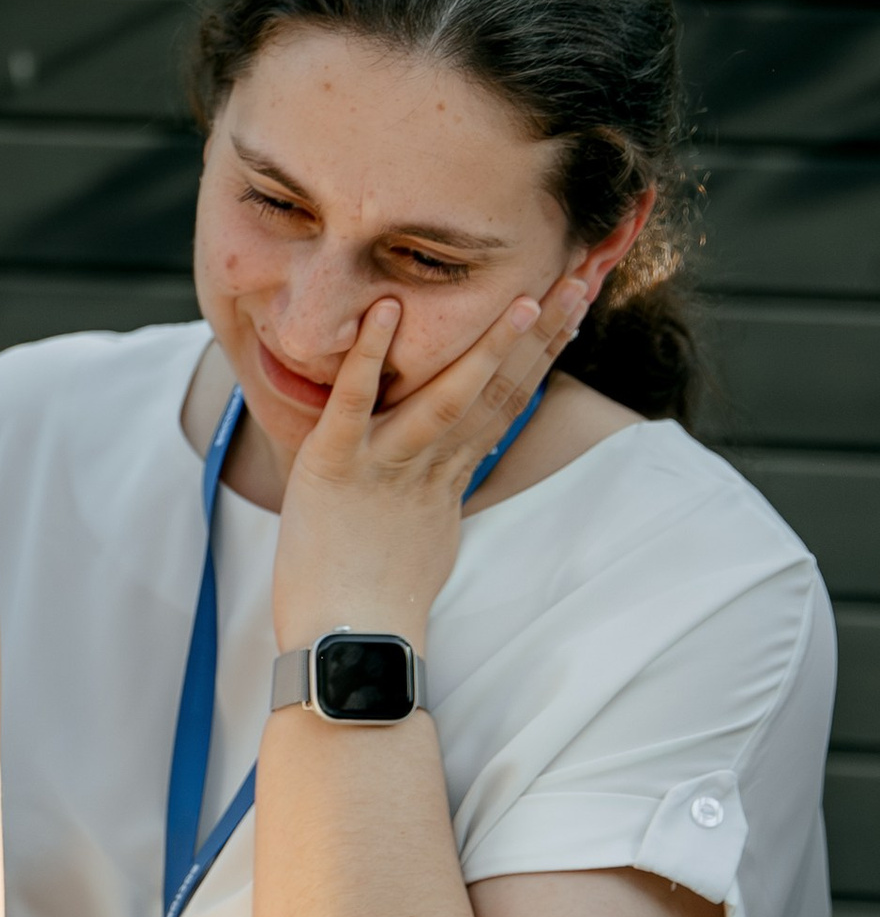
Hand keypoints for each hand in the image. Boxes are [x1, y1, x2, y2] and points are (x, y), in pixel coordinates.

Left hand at [269, 273, 590, 652]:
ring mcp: (386, 463)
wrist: (346, 641)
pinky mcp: (334, 467)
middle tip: (583, 276)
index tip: (576, 300)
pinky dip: (367, 357)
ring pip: (446, 395)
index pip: (511, 397)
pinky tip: (382, 312)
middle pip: (500, 388)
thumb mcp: (423, 530)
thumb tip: (448, 464)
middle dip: (544, 331)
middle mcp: (429, 462)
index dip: (546, 348)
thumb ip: (435, 484)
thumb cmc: (377, 593)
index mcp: (449, 472)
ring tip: (522, 296)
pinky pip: (353, 404)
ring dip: (485, 345)